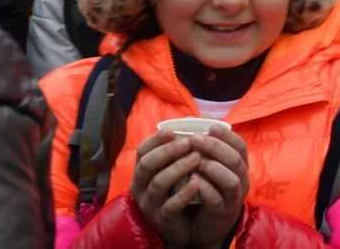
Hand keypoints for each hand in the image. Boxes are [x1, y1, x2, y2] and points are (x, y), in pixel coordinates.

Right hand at [129, 130, 201, 247]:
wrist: (183, 223)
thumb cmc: (179, 188)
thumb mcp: (178, 165)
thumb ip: (185, 143)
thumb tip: (198, 117)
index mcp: (143, 171)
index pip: (142, 152)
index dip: (155, 140)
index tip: (171, 131)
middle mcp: (141, 186)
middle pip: (146, 165)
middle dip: (167, 151)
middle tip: (188, 142)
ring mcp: (150, 204)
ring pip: (158, 183)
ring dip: (178, 168)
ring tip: (197, 158)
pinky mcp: (163, 219)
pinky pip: (170, 205)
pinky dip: (184, 193)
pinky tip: (197, 182)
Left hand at [188, 124, 250, 248]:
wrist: (208, 225)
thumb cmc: (210, 189)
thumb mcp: (212, 164)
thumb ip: (209, 143)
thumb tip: (203, 115)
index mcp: (240, 166)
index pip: (240, 145)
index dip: (226, 135)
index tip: (210, 126)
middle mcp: (241, 180)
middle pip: (235, 159)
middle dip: (215, 147)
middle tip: (195, 139)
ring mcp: (233, 198)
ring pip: (230, 180)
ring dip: (213, 168)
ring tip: (195, 161)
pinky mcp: (221, 213)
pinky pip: (217, 200)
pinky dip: (205, 189)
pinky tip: (192, 181)